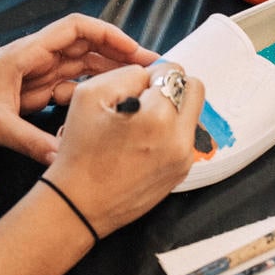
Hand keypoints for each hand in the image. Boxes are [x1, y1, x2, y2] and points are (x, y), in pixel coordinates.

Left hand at [0, 14, 157, 163]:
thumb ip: (31, 141)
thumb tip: (66, 158)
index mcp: (29, 52)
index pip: (76, 29)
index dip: (109, 35)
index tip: (135, 50)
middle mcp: (37, 58)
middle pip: (85, 47)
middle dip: (118, 54)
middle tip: (151, 71)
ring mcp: (35, 74)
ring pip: (80, 66)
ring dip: (108, 72)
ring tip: (138, 87)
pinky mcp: (32, 91)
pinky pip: (68, 87)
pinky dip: (88, 93)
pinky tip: (105, 106)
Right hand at [43, 60, 204, 238]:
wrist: (79, 204)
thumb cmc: (81, 151)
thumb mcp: (91, 93)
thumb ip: (128, 73)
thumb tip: (150, 74)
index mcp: (158, 117)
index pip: (174, 70)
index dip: (152, 73)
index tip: (135, 87)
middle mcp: (179, 139)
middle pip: (195, 89)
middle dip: (171, 86)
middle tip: (145, 97)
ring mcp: (183, 159)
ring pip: (191, 113)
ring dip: (171, 109)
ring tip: (139, 122)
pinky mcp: (181, 173)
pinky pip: (184, 136)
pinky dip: (169, 131)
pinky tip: (141, 141)